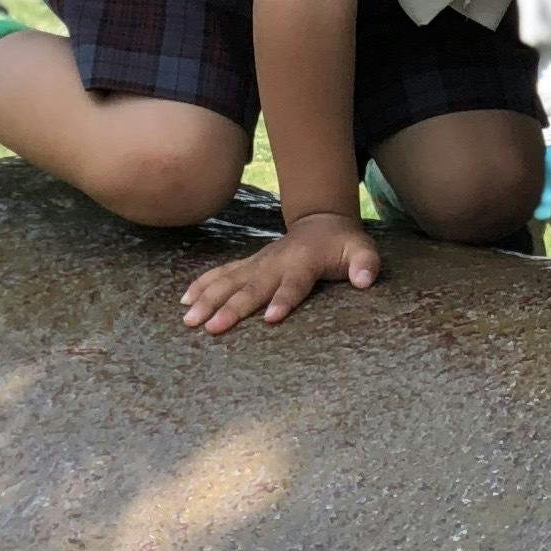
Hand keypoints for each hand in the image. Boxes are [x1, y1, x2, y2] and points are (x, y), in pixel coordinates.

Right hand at [182, 208, 380, 333]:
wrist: (321, 222)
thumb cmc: (344, 244)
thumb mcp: (363, 251)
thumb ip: (366, 264)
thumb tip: (365, 280)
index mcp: (304, 262)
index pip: (293, 284)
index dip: (283, 300)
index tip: (270, 318)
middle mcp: (275, 263)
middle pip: (252, 287)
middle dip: (231, 308)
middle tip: (212, 328)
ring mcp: (259, 263)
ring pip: (229, 281)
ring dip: (208, 299)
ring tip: (189, 319)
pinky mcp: (249, 264)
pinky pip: (221, 274)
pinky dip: (202, 285)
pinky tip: (185, 300)